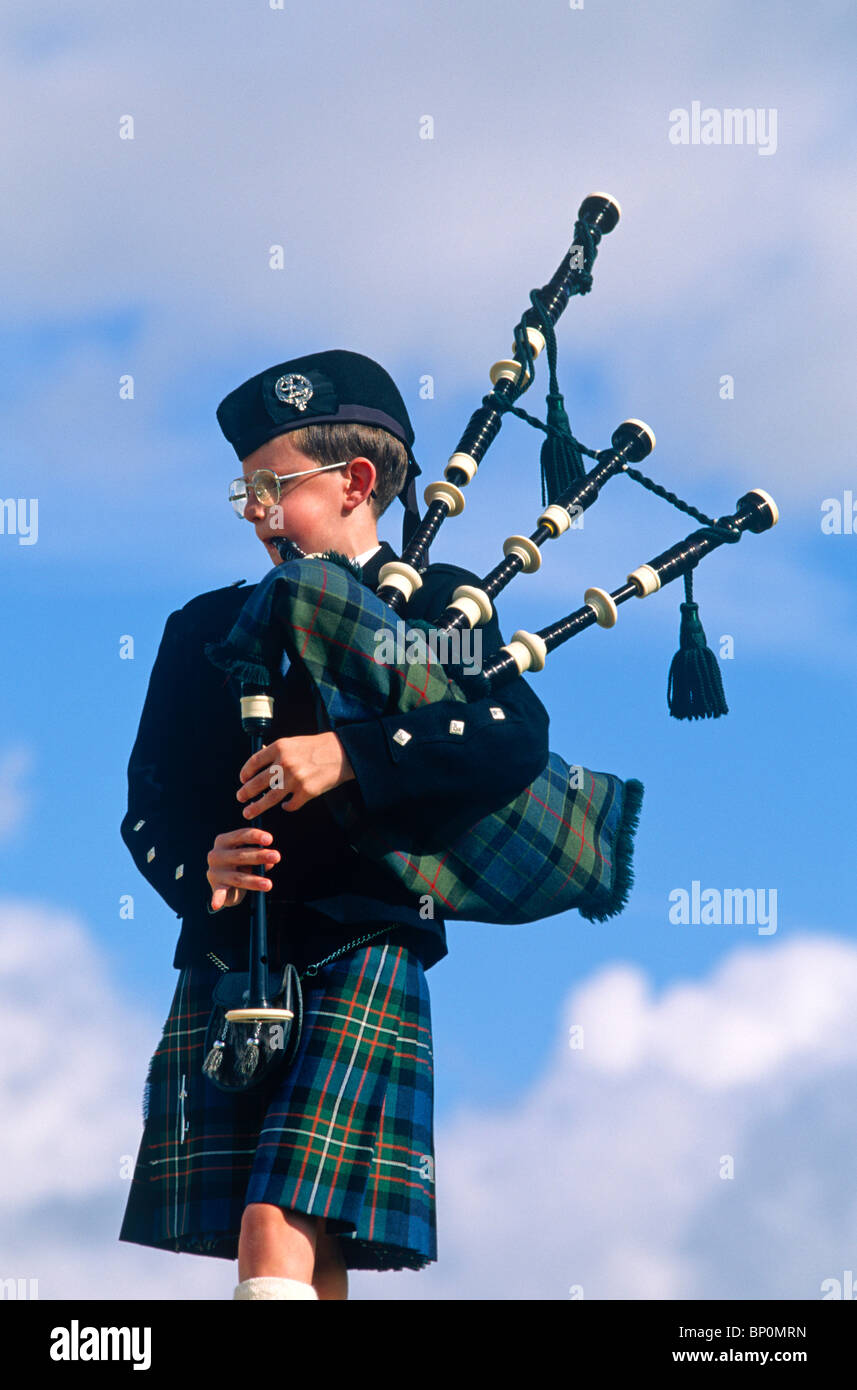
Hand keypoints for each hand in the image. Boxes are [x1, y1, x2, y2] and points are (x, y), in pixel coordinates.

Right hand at [206, 827, 280, 910]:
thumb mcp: (251, 858)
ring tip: (268, 884)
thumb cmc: (241, 863)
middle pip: (240, 855)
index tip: (270, 839)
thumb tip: (270, 862)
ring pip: (238, 877)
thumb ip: (260, 857)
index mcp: (224, 840)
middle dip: (259, 856)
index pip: (240, 835)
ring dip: (254, 881)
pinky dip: (217, 899)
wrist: (226, 881)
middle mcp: (216, 854)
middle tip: (277, 857)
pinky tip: (217, 905)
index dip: (255, 836)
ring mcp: (214, 871)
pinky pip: (218, 893)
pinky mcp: (216, 886)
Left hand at [236, 732, 354, 817]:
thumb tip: (257, 765)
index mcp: (279, 748)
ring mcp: (295, 779)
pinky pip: (290, 805)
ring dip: (256, 807)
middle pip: (257, 783)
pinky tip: (286, 806)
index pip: (254, 763)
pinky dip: (286, 807)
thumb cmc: (316, 747)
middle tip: (240, 797)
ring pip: (269, 799)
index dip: (245, 773)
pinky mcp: (306, 792)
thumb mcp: (293, 743)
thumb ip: (275, 753)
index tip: (242, 780)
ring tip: (248, 812)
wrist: (341, 753)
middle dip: (245, 792)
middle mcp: (284, 763)